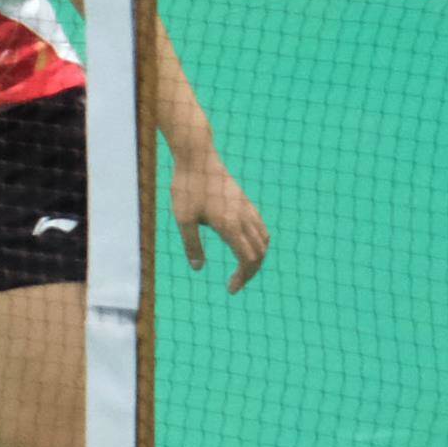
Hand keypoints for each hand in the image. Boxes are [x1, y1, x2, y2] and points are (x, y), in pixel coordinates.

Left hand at [170, 153, 270, 290]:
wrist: (197, 157)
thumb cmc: (186, 187)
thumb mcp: (183, 218)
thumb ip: (192, 245)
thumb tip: (199, 269)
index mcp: (229, 226)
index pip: (247, 260)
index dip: (243, 277)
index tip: (231, 289)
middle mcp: (244, 219)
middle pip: (259, 254)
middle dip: (250, 272)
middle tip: (234, 284)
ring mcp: (248, 209)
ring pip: (264, 240)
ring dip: (257, 258)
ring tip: (242, 269)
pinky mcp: (246, 202)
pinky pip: (261, 227)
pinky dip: (259, 242)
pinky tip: (245, 246)